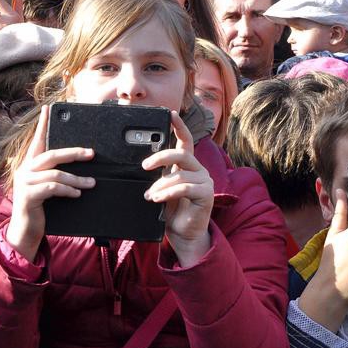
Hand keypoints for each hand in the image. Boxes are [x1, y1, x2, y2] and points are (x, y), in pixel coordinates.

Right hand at [5, 105, 94, 260]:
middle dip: (74, 153)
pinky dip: (68, 190)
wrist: (25, 229)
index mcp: (28, 165)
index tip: (48, 109)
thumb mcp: (44, 187)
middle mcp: (24, 170)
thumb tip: (74, 166)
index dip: (42, 124)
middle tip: (91, 153)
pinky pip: (53, 188)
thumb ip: (52, 175)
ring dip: (77, 179)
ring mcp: (25, 182)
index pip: (36, 141)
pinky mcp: (29, 196)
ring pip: (55, 173)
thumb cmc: (38, 207)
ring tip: (91, 183)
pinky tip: (77, 194)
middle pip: (51, 154)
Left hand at [143, 111, 213, 266]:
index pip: (185, 141)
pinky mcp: (206, 195)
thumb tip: (141, 165)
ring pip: (180, 175)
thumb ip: (156, 176)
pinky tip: (157, 199)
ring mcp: (204, 182)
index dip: (179, 126)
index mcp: (186, 166)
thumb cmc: (170, 210)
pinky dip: (167, 193)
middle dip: (161, 157)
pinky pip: (185, 188)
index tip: (171, 114)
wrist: (182, 234)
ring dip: (160, 185)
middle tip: (144, 166)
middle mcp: (198, 170)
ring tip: (149, 195)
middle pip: (181, 154)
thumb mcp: (159, 189)